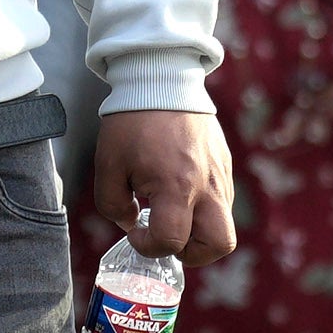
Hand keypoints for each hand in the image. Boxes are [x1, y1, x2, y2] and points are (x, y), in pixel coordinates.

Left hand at [92, 108, 238, 263]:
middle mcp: (206, 185)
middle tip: (169, 239)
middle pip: (220, 244)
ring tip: (172, 214)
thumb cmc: (131, 122)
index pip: (171, 241)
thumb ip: (113, 205)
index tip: (134, 230)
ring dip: (199, 231)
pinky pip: (222, 200)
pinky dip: (203, 209)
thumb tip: (131, 222)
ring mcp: (220, 175)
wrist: (161, 79)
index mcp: (176, 187)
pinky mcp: (224, 163)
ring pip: (225, 224)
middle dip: (193, 253)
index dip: (148, 246)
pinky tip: (179, 192)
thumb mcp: (108, 166)